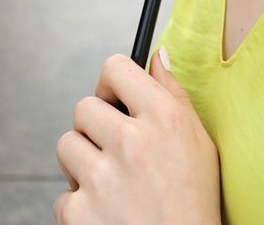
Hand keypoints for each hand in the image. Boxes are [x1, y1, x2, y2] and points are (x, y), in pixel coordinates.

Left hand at [54, 49, 221, 224]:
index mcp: (163, 117)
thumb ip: (174, 94)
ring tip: (108, 180)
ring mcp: (102, 177)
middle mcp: (131, 141)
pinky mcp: (79, 212)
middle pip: (84, 106)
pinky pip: (64, 194)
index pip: (116, 67)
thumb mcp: (199, 140)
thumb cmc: (194, 201)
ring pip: (67, 145)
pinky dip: (80, 204)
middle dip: (95, 125)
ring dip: (82, 161)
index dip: (111, 81)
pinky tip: (106, 212)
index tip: (115, 97)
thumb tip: (158, 54)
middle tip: (113, 146)